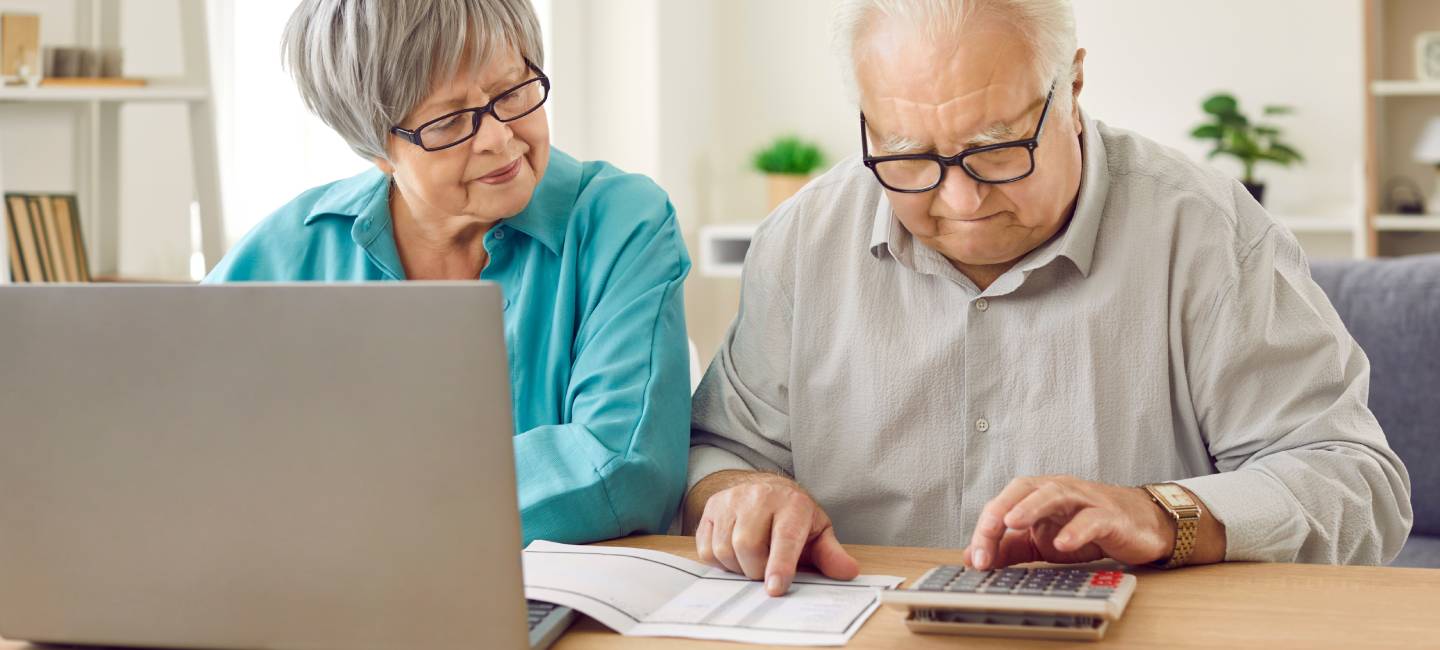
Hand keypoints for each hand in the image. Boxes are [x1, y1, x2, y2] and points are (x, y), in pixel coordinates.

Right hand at [694, 473, 858, 595]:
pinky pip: (706, 547)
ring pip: (724, 548)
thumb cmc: (793, 517)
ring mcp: (731, 501)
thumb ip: (830, 554)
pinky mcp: (711, 508)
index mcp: (792, 503)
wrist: (766, 489)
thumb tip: (848, 571)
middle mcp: (759, 497)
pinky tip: (734, 554)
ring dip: (738, 567)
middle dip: (757, 570)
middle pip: (748, 546)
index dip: (780, 565)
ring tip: (752, 561)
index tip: (775, 588)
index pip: (784, 537)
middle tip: (766, 572)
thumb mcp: (817, 532)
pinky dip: (719, 561)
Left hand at [964, 476, 1174, 569]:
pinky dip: (1077, 530)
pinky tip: (1064, 543)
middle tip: (985, 533)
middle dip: (1000, 509)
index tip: (975, 558)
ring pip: (1055, 494)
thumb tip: (973, 558)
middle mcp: (1059, 491)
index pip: (1004, 504)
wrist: (1141, 525)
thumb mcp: (1042, 542)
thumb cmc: (1088, 529)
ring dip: (1031, 507)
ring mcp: (1085, 500)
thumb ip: (1010, 548)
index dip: (986, 528)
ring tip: (1013, 522)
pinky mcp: (1110, 516)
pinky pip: (1092, 519)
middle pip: (1024, 488)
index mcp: (1038, 496)